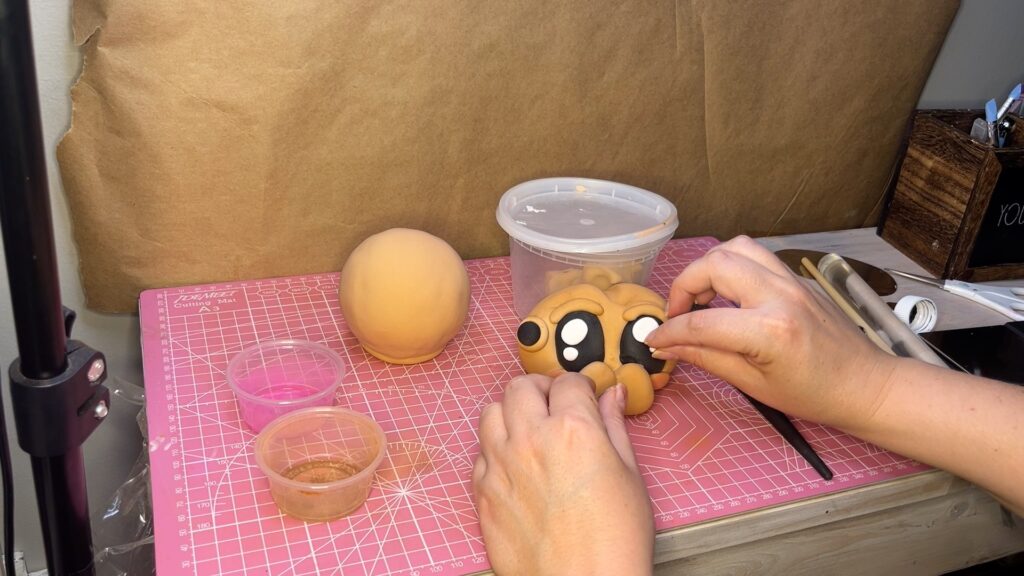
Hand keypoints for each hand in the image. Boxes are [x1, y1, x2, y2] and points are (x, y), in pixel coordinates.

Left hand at [473, 373, 653, 574]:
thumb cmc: (613, 543)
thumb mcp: (630, 476)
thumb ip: (615, 427)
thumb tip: (611, 398)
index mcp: (572, 430)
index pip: (568, 382)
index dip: (582, 385)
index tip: (586, 394)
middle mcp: (529, 440)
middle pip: (521, 386)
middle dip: (541, 387)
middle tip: (556, 402)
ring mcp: (500, 466)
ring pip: (491, 412)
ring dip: (511, 412)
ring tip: (530, 427)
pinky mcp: (483, 493)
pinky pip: (479, 453)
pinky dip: (495, 449)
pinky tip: (516, 463)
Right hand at [645, 236, 897, 430]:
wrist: (867, 386)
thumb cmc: (815, 395)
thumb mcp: (753, 385)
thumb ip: (706, 358)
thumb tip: (668, 347)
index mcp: (768, 329)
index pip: (700, 322)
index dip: (668, 331)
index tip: (654, 339)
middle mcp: (779, 294)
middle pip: (714, 264)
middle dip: (684, 286)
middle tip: (678, 314)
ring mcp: (791, 281)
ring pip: (736, 247)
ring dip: (708, 268)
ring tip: (701, 298)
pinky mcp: (797, 278)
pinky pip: (756, 256)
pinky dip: (732, 267)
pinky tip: (727, 295)